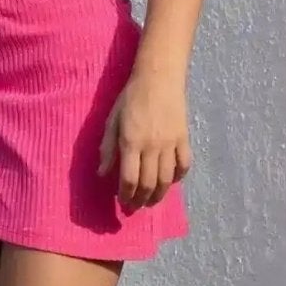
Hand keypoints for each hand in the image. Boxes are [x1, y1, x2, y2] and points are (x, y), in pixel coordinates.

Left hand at [98, 75, 192, 208]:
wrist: (159, 78)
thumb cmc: (131, 98)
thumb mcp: (112, 120)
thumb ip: (108, 148)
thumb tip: (102, 173)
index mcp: (130, 142)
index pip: (129, 179)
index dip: (125, 195)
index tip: (123, 201)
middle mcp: (151, 146)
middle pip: (148, 184)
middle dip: (141, 200)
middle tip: (136, 206)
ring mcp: (170, 143)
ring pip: (166, 180)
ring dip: (159, 195)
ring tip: (152, 201)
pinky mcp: (184, 138)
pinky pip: (184, 165)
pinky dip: (178, 178)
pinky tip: (170, 181)